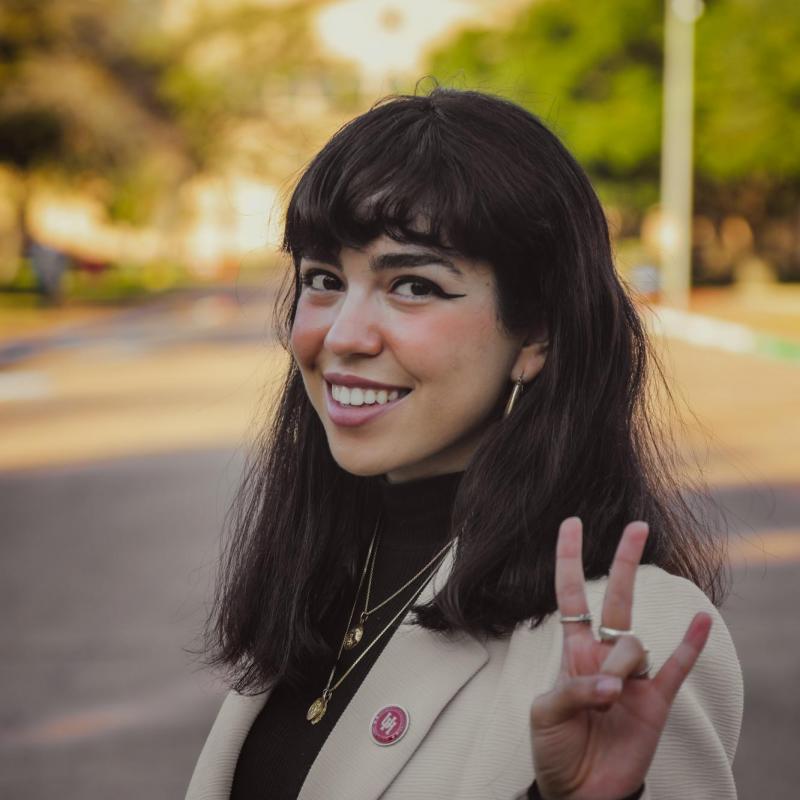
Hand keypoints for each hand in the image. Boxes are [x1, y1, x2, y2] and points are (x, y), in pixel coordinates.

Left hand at [529, 518, 711, 799]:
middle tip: (636, 527)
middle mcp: (604, 655)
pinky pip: (676, 668)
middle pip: (616, 598)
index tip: (572, 523)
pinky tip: (702, 620)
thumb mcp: (545, 714)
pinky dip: (690, 645)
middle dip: (624, 562)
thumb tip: (614, 683)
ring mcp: (633, 677)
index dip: (569, 560)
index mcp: (572, 651)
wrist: (577, 792)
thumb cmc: (554, 748)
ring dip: (619, 667)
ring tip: (606, 700)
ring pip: (634, 645)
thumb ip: (574, 689)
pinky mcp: (655, 703)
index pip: (570, 595)